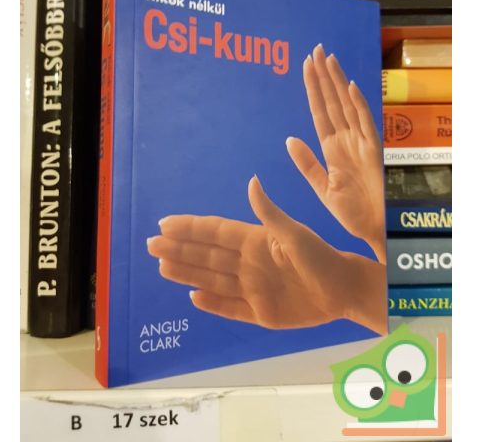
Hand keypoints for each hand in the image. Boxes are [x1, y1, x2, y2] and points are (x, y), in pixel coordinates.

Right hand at [148, 176, 386, 333]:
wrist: (343, 290)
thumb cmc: (321, 258)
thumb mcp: (294, 233)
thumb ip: (269, 213)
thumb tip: (251, 181)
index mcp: (255, 242)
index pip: (215, 233)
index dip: (190, 228)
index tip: (165, 223)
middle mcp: (248, 264)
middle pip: (207, 256)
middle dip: (179, 250)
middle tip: (151, 245)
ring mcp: (252, 289)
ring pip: (212, 280)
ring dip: (187, 273)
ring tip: (163, 267)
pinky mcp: (260, 313)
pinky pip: (230, 307)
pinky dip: (211, 304)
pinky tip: (193, 297)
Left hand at [286, 44, 385, 262]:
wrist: (374, 230)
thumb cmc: (351, 211)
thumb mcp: (321, 187)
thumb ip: (307, 163)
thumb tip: (289, 139)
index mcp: (332, 148)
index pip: (319, 112)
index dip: (312, 89)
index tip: (306, 67)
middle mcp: (346, 140)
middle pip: (331, 102)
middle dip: (323, 77)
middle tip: (315, 50)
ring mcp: (361, 143)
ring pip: (347, 106)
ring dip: (336, 82)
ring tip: (327, 58)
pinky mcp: (374, 150)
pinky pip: (366, 123)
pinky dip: (358, 104)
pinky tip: (349, 86)